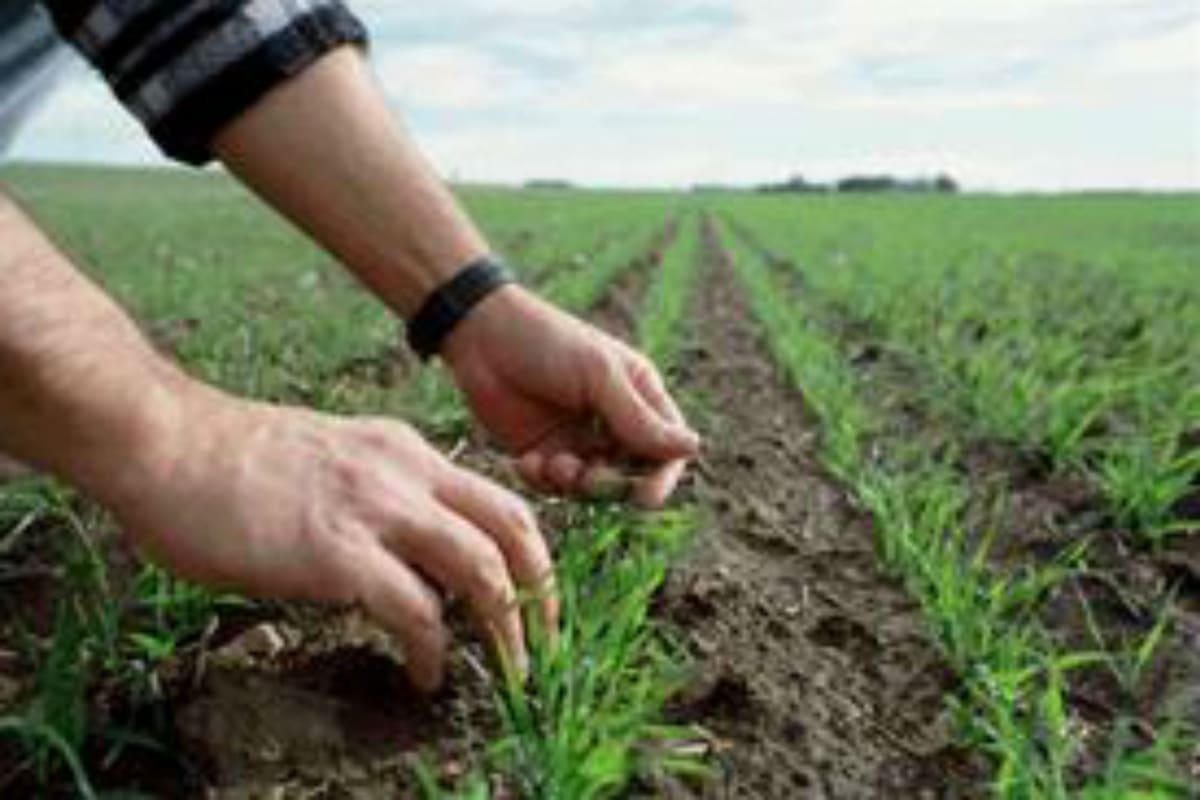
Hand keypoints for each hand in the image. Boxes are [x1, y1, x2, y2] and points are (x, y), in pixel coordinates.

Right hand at [101, 385, 554, 692]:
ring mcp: (375, 510)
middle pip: (513, 528)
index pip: (496, 500)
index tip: (531, 598)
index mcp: (404, 451)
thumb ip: (373, 494)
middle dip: (541, 592)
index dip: (527, 554)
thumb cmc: (231, 459)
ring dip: (506, 630)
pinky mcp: (337, 553)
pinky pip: (414, 610)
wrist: (166, 442)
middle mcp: (406, 473)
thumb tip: (398, 552)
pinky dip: (432, 651)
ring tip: (508, 675)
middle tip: (545, 644)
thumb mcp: (329, 459)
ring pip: (481, 570)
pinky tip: (426, 674)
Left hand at [442, 286, 700, 506]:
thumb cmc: (547, 342)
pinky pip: (553, 485)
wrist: (480, 335)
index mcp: (639, 396)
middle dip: (609, 484)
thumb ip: (639, 418)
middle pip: (630, 475)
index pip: (666, 450)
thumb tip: (693, 449)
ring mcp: (578, 439)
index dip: (661, 478)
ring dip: (572, 483)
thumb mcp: (598, 376)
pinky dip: (541, 480)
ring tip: (550, 464)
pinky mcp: (543, 450)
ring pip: (591, 486)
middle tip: (584, 477)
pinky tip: (525, 462)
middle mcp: (614, 421)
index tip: (643, 498)